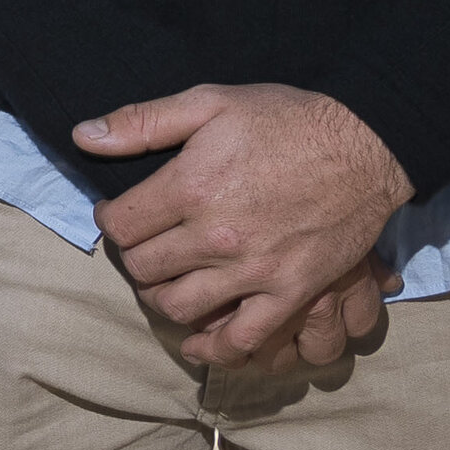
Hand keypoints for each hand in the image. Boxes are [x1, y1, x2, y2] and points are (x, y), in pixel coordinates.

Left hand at [77, 84, 410, 367]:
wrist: (366, 144)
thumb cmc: (286, 119)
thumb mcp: (210, 101)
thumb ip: (142, 122)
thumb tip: (83, 137)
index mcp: (191, 187)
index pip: (121, 225)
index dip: (111, 220)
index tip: (120, 215)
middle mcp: (216, 236)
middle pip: (145, 268)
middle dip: (134, 258)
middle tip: (143, 247)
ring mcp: (255, 271)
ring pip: (181, 307)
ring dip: (163, 299)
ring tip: (166, 283)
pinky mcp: (291, 293)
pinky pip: (242, 338)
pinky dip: (214, 348)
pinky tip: (198, 342)